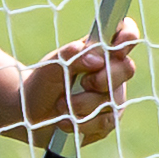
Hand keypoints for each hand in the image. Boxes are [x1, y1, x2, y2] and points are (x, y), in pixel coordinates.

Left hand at [15, 23, 139, 150]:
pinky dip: (83, 123)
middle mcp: (111, 71)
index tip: (117, 46)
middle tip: (83, 83)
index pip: (124, 34)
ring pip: (113, 100)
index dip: (128, 35)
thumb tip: (97, 59)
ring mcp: (113, 96)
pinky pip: (106, 121)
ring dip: (83, 105)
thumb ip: (72, 56)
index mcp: (99, 50)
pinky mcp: (108, 119)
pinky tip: (65, 122)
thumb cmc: (42, 84)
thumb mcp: (51, 66)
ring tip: (60, 106)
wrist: (30, 114)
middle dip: (104, 78)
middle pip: (126, 69)